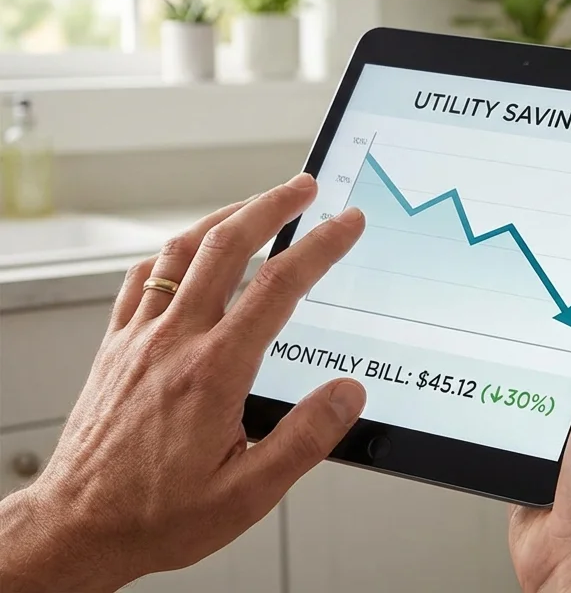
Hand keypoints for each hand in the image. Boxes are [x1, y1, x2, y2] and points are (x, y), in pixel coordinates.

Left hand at [0, 174, 367, 592]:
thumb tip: (348, 395)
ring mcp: (138, 341)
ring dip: (223, 218)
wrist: (77, 528)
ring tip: (253, 205)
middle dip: (271, 205)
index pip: (278, 287)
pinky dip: (170, 254)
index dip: (320, 246)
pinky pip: (140, 280)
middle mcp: (173, 343)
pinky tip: (183, 254)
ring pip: (180, 253)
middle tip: (303, 186)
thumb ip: (306, 438)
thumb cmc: (156, 515)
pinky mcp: (114, 350)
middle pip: (226, 247)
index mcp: (214, 371)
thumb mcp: (250, 493)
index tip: (346, 223)